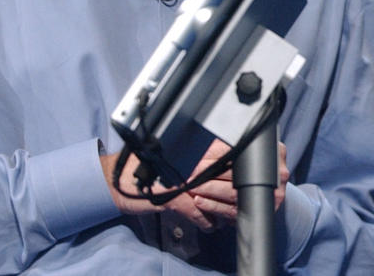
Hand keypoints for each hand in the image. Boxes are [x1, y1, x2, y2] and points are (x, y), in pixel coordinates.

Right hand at [101, 139, 289, 232]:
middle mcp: (193, 161)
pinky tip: (213, 226)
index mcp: (197, 148)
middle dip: (238, 194)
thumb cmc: (150, 168)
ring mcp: (184, 179)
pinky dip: (207, 221)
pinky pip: (198, 212)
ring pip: (217, 197)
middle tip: (248, 204)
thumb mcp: (179, 158)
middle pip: (227, 178)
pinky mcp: (173, 198)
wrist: (119, 179)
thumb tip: (230, 167)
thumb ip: (204, 159)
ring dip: (227, 211)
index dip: (243, 172)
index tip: (253, 182)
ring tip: (233, 218)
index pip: (229, 157)